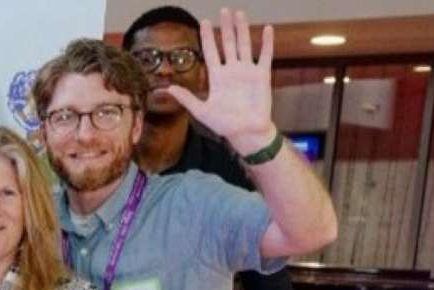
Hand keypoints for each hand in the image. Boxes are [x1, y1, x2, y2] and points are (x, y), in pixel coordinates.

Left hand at [162, 9, 277, 152]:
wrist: (246, 132)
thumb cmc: (224, 124)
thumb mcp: (202, 111)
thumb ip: (186, 98)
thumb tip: (167, 89)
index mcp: (217, 77)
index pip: (211, 52)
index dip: (208, 37)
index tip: (204, 22)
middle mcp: (232, 70)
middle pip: (228, 43)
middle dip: (226, 27)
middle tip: (224, 9)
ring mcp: (247, 71)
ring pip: (245, 45)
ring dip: (243, 29)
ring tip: (240, 14)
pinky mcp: (262, 76)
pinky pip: (265, 56)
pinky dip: (266, 43)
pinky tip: (267, 29)